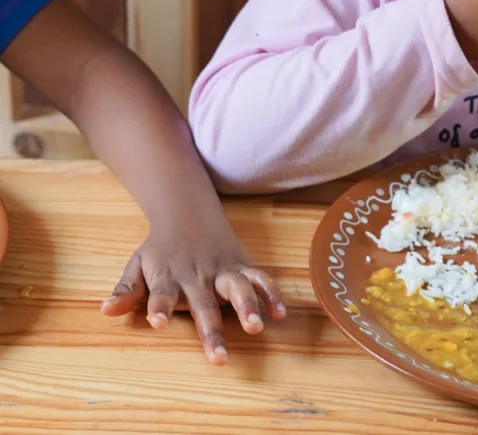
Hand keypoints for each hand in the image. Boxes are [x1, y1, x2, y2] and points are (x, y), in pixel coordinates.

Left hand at [100, 214, 286, 364]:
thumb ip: (127, 290)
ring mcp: (223, 270)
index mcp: (169, 277)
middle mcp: (198, 275)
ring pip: (238, 288)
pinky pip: (261, 278)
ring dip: (248, 307)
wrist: (188, 213)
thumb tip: (105, 311)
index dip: (159, 308)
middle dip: (212, 329)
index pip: (161, 294)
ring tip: (256, 328)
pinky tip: (280, 314)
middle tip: (218, 357)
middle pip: (205, 303)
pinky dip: (272, 294)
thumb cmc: (161, 249)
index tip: (157, 322)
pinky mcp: (242, 265)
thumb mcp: (137, 264)